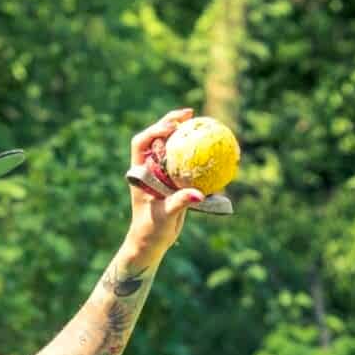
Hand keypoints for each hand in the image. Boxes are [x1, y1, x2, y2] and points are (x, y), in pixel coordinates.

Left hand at [122, 108, 205, 266]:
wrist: (152, 240)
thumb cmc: (152, 228)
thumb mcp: (165, 215)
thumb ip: (180, 203)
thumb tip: (198, 194)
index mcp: (141, 171)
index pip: (142, 142)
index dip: (154, 130)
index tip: (171, 128)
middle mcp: (150, 167)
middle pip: (158, 137)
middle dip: (171, 121)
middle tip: (190, 114)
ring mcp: (162, 172)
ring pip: (173, 146)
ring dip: (185, 133)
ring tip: (201, 122)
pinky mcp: (174, 179)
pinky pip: (186, 162)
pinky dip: (197, 154)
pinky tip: (213, 149)